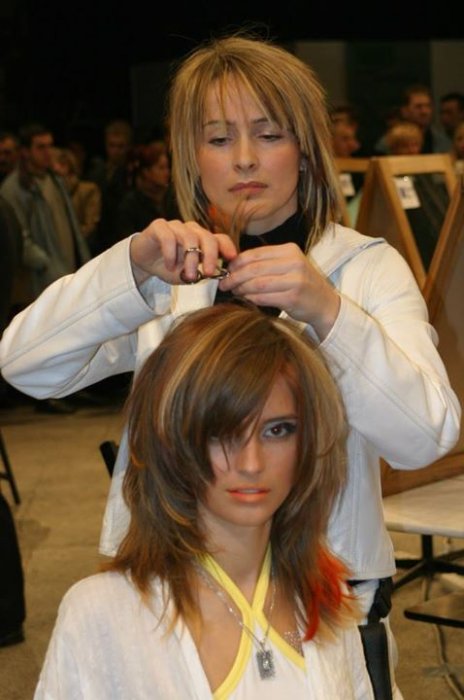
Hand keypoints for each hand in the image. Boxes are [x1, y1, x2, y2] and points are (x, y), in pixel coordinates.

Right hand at [129, 218, 237, 285]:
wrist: (143, 262)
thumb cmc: (168, 267)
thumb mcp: (187, 274)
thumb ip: (200, 273)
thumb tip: (214, 275)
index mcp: (202, 239)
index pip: (220, 238)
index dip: (227, 246)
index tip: (232, 258)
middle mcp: (191, 230)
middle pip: (207, 237)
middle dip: (210, 256)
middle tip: (208, 273)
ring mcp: (176, 226)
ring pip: (189, 237)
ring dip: (190, 259)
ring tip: (188, 275)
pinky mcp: (159, 226)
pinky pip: (168, 237)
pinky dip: (171, 254)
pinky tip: (169, 266)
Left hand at [218, 243, 339, 338]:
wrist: (325, 304)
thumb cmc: (302, 285)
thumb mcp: (289, 266)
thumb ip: (266, 263)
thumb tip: (234, 266)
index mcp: (290, 250)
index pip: (255, 253)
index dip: (237, 262)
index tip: (226, 270)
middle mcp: (294, 262)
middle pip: (254, 268)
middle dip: (234, 277)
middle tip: (224, 284)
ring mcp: (295, 280)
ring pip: (257, 283)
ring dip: (241, 289)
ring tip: (234, 292)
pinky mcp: (293, 297)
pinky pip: (264, 297)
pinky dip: (251, 299)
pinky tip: (245, 299)